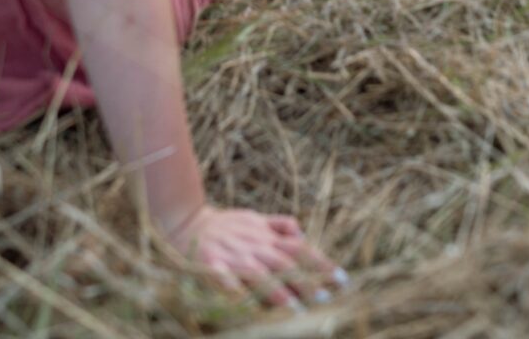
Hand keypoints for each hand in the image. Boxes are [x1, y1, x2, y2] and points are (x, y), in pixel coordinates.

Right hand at [165, 204, 347, 307]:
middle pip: (283, 264)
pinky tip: (244, 305)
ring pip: (258, 274)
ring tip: (295, 310)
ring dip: (277, 291)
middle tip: (325, 300)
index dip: (321, 263)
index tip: (342, 280)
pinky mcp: (210, 265)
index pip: (299, 249)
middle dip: (305, 281)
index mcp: (265, 236)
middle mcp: (252, 246)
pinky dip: (234, 292)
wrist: (186, 220)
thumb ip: (278, 226)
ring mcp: (232, 256)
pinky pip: (223, 280)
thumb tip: (302, 233)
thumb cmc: (225, 226)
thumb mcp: (254, 219)